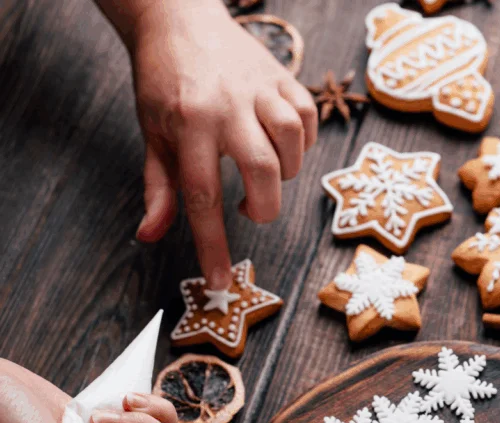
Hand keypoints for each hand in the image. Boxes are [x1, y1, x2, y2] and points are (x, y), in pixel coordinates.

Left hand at [125, 0, 317, 288]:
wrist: (179, 19)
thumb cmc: (163, 83)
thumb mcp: (152, 135)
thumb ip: (159, 188)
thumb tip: (151, 236)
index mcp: (188, 125)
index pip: (202, 197)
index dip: (212, 244)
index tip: (219, 281)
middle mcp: (227, 106)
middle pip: (263, 172)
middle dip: (264, 207)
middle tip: (250, 210)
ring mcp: (260, 88)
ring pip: (292, 143)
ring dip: (285, 171)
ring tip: (266, 173)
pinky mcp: (283, 76)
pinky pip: (307, 118)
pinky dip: (302, 142)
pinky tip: (283, 144)